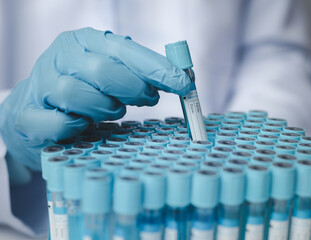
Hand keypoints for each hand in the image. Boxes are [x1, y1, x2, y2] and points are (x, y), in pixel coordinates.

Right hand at [0, 27, 190, 170]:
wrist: (37, 105)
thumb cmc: (85, 87)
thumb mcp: (112, 71)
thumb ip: (139, 73)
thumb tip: (179, 79)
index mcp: (85, 41)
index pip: (125, 50)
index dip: (157, 68)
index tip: (184, 83)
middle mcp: (61, 57)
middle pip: (103, 71)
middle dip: (133, 89)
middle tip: (148, 99)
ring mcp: (41, 85)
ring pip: (78, 95)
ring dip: (105, 108)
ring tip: (112, 110)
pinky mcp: (28, 115)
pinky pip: (58, 123)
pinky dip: (76, 126)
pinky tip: (83, 124)